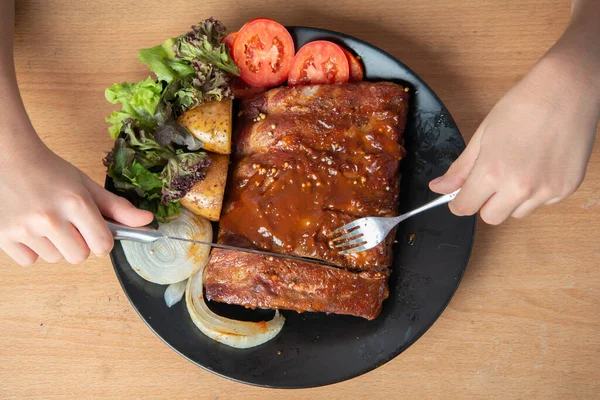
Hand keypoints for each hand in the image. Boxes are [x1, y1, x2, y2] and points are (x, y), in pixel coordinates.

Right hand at [0, 132, 153, 265]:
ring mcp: (25, 229)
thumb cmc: (50, 171)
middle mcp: (50, 218)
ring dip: (55, 246)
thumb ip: (117, 207)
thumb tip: (147, 221)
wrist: (9, 157)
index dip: (102, 242)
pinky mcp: (4, 236)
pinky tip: (31, 229)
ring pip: (55, 259)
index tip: (95, 232)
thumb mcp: (86, 185)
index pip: (102, 246)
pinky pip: (30, 261)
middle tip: (69, 224)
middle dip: (79, 245)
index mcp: (76, 203)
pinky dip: (32, 250)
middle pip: (79, 257)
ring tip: (47, 222)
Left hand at [430, 56, 598, 224]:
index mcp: (492, 172)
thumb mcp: (483, 135)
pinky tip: (540, 165)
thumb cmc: (522, 106)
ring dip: (511, 199)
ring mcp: (546, 190)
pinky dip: (537, 192)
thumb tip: (438, 187)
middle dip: (485, 203)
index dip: (458, 202)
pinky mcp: (566, 189)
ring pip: (517, 213)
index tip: (460, 197)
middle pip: (491, 217)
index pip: (465, 208)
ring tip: (519, 168)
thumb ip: (460, 168)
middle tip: (490, 180)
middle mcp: (519, 187)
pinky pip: (543, 204)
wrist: (566, 90)